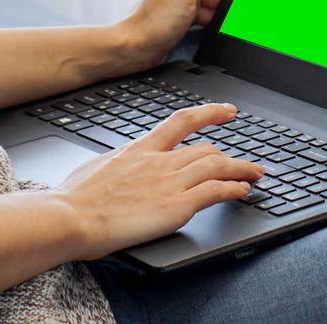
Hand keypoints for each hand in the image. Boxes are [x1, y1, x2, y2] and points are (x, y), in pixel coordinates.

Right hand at [55, 103, 262, 258]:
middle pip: (206, 149)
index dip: (209, 113)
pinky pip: (215, 192)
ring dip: (241, 170)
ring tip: (255, 174)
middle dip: (229, 156)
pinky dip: (234, 189)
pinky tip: (243, 191)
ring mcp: (169, 182)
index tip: (227, 110)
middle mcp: (159, 161)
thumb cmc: (74, 198)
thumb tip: (117, 165)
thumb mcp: (96, 167)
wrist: (70, 216)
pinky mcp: (176, 206)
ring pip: (218, 166)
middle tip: (244, 161)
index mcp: (140, 149)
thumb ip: (116, 163)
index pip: (182, 121)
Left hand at [116, 0, 237, 69]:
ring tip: (228, 24)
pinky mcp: (181, 20)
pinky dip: (212, 22)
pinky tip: (217, 29)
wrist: (134, 49)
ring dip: (220, 13)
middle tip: (239, 12)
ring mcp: (183, 4)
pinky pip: (205, 18)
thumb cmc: (154, 20)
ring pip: (212, 5)